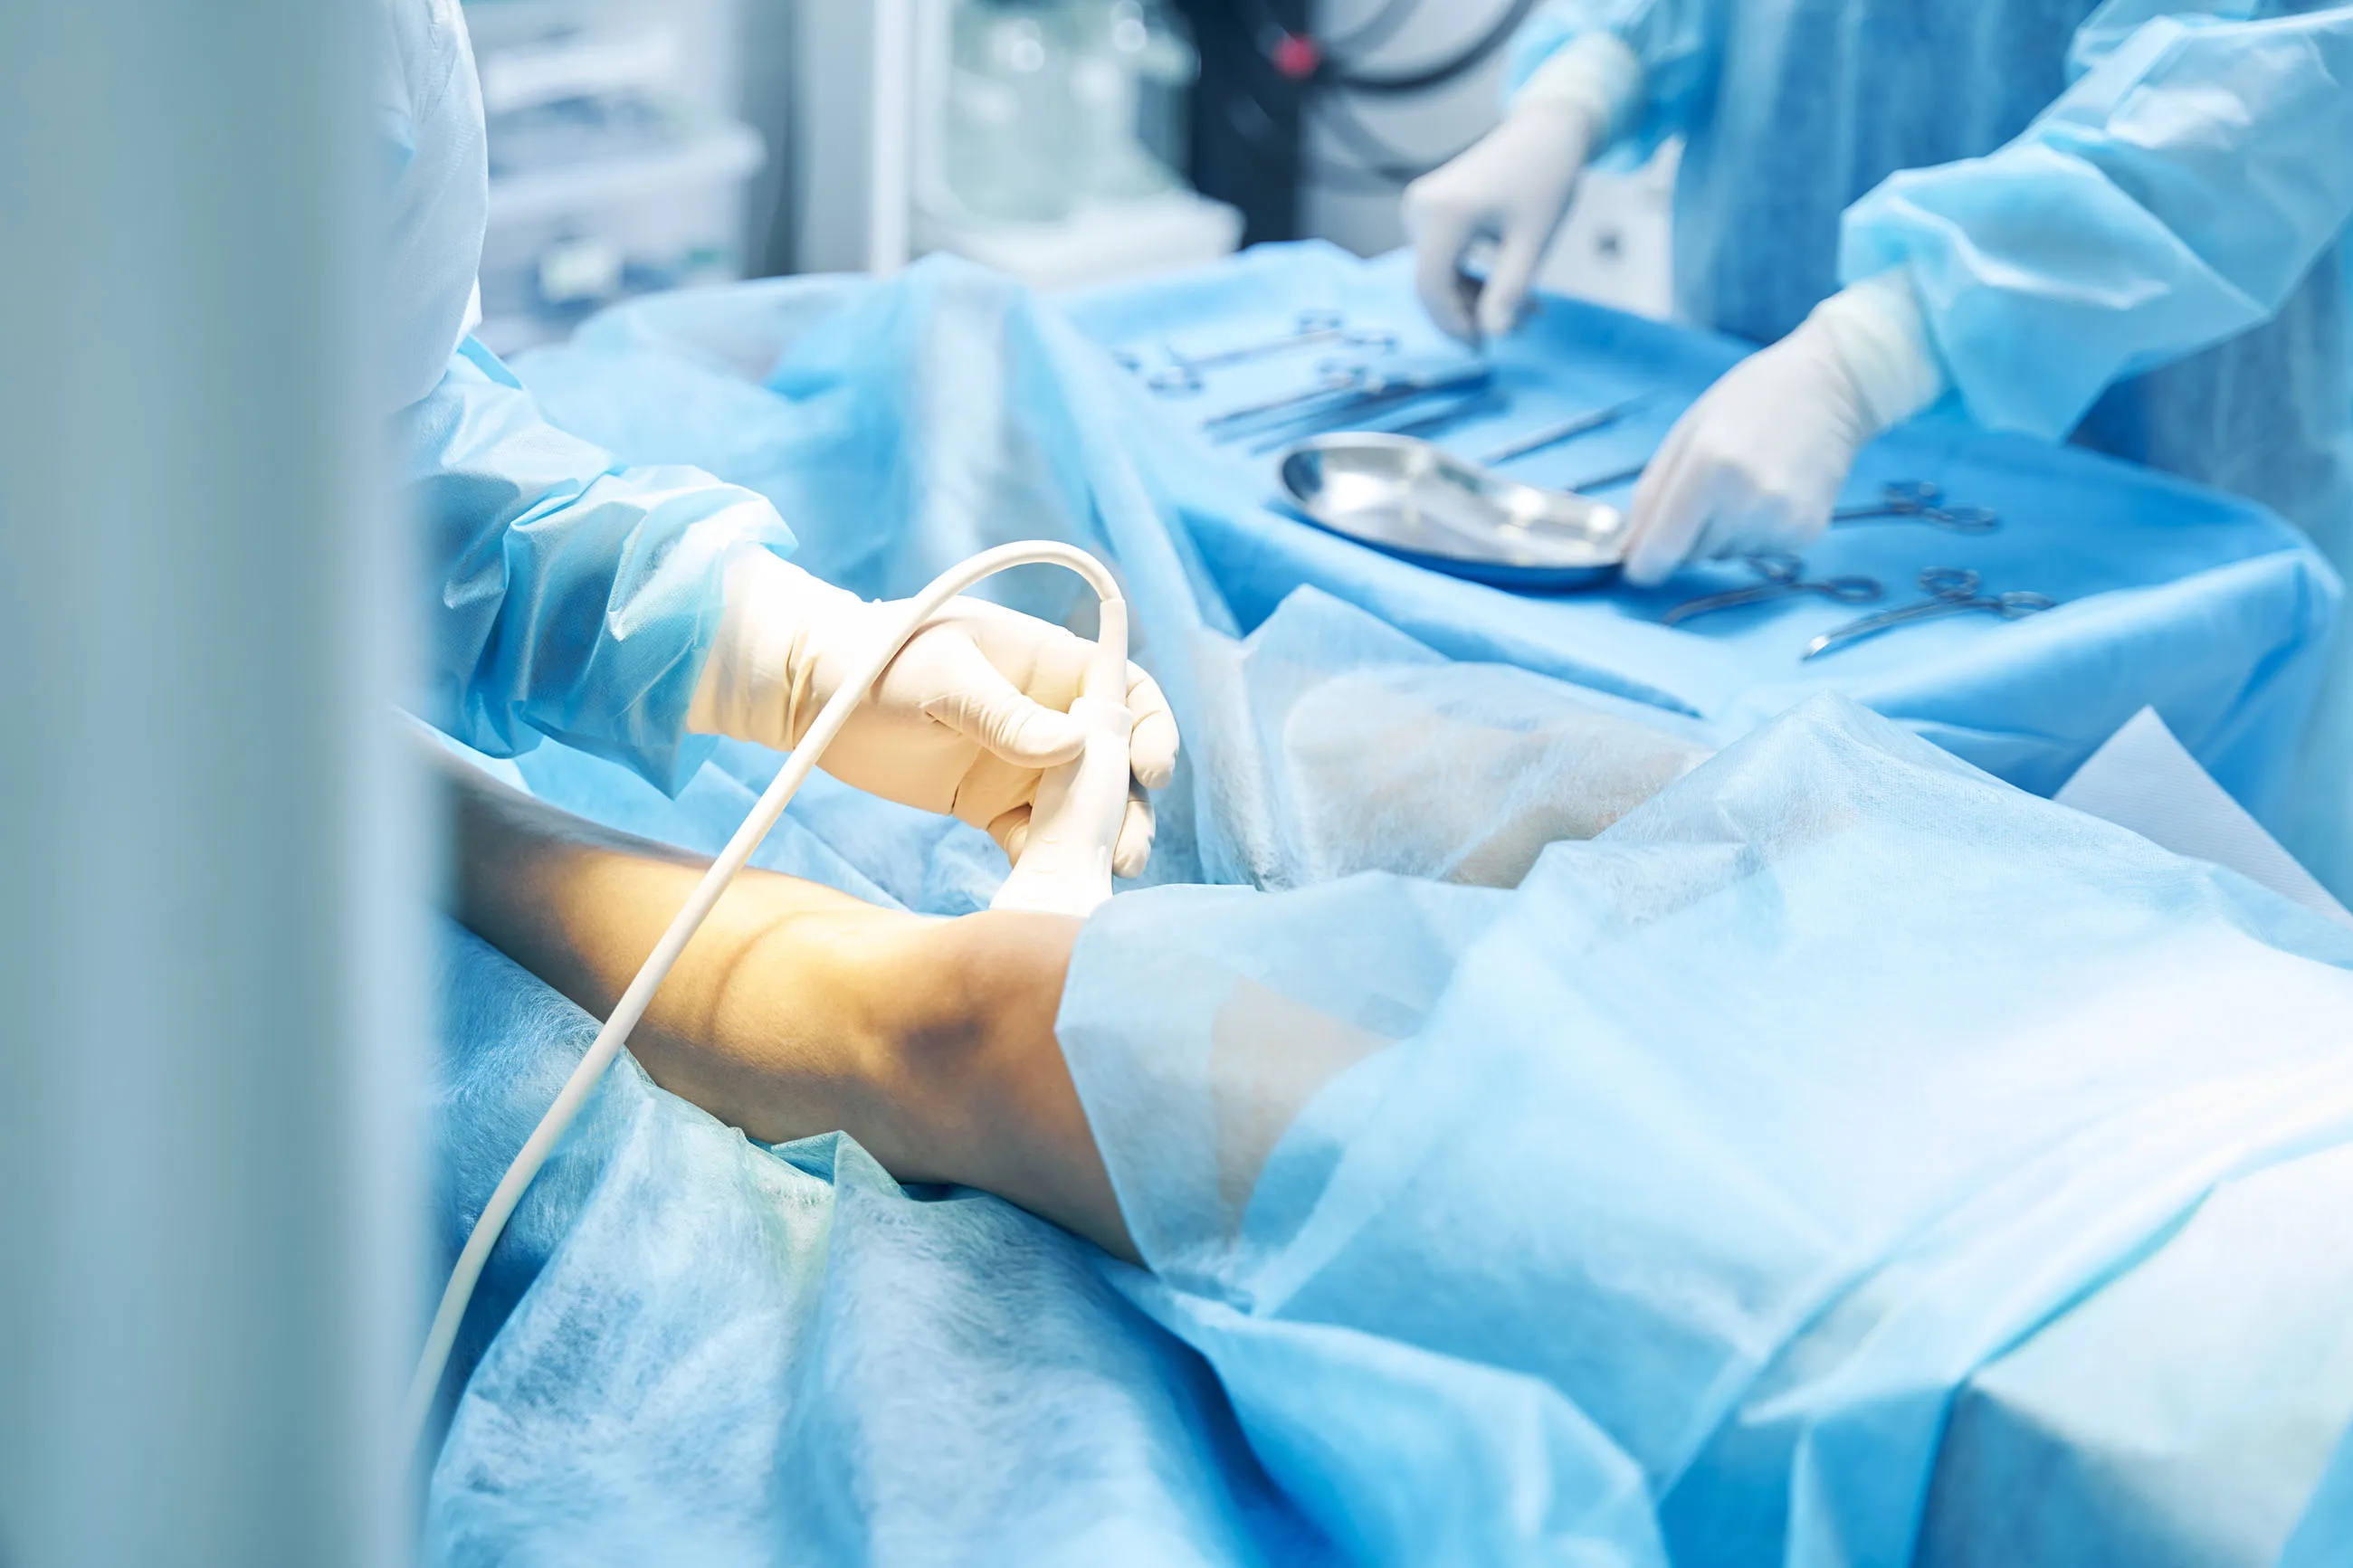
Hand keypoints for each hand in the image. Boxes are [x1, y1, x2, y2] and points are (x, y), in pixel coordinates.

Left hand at [689, 552, 1179, 875]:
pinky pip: (1036, 839)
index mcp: (1050, 667)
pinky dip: (1047, 861)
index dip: (1152, 731)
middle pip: (1115, 765)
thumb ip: (1001, 712)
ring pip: (1084, 809)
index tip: (1152, 771)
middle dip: (1128, 808)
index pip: (1127, 695)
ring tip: (1097, 872)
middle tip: (1123, 850)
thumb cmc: (876, 658)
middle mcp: (1049, 717)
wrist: (810, 693)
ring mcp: (1025, 766)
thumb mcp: (940, 676)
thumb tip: (1069, 749)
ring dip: (1096, 841)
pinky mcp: (993, 807)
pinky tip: (1046, 884)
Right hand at [1403, 97, 1595, 342]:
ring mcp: (1420, 207)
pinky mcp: (1428, 210)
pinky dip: (1469, 277)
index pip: (1431, 286)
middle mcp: (1419, 208)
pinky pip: (1442, 257)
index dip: (1453, 323)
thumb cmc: (1546, 179)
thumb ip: (1510, 290)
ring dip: (1473, 297)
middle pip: (1431, 283)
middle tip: (1513, 331)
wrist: (1545, 131)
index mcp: (1443, 214)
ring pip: (1437, 273)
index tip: (1483, 348)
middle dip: (1468, 313)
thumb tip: (1494, 336)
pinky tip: (1505, 288)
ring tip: (1524, 311)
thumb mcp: (1533, 241)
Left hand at [1621, 270, 1948, 585]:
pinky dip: (1753, 532)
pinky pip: (1756, 551)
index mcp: (1707, 469)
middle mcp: (1746, 502)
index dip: (1643, 564)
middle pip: (1689, 555)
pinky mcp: (1805, 534)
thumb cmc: (1749, 402)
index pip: (1660, 553)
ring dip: (1721, 533)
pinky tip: (1771, 493)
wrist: (1831, 387)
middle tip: (1710, 489)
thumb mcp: (1685, 435)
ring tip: (1745, 484)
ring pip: (1722, 555)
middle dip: (1685, 535)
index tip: (1639, 562)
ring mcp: (1780, 522)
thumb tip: (1629, 549)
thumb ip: (1651, 494)